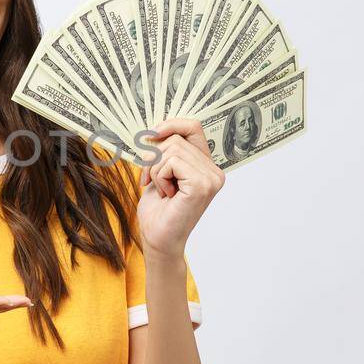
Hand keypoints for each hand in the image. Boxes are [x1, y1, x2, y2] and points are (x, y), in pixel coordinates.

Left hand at [136, 118, 225, 257]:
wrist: (158, 239)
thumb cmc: (158, 210)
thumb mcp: (160, 172)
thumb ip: (165, 150)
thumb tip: (156, 129)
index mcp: (207, 166)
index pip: (193, 127)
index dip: (170, 124)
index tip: (152, 135)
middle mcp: (214, 171)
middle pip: (176, 138)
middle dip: (153, 156)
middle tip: (149, 179)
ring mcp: (211, 178)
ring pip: (172, 148)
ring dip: (155, 169)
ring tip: (161, 189)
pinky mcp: (202, 185)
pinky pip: (171, 161)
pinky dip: (159, 176)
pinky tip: (166, 194)